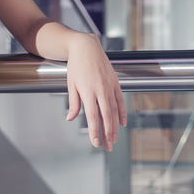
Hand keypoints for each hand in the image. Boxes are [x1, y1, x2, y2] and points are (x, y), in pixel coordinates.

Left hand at [64, 34, 126, 149]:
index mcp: (88, 90)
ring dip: (114, 126)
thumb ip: (73, 102)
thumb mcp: (71, 84)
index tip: (96, 142)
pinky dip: (122, 112)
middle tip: (107, 146)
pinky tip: (122, 123)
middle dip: (107, 133)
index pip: (92, 116)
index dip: (94, 131)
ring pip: (114, 110)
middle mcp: (101, 89)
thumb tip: (71, 118)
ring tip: (113, 139)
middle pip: (106, 116)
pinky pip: (120, 100)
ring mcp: (110, 86)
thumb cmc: (76, 65)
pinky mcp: (115, 82)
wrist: (86, 47)